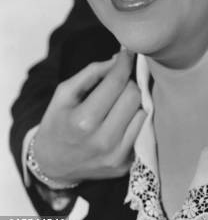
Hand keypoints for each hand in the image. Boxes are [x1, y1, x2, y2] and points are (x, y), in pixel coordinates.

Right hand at [33, 49, 145, 183]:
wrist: (52, 166)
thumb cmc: (58, 123)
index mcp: (83, 121)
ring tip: (118, 103)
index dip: (125, 63)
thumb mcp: (64, 94)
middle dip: (128, 83)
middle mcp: (103, 140)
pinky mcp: (125, 164)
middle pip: (134, 95)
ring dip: (133, 102)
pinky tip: (122, 118)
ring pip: (143, 112)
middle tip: (118, 83)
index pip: (116, 83)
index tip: (128, 53)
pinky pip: (142, 130)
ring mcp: (116, 155)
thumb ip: (92, 72)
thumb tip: (120, 58)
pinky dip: (135, 119)